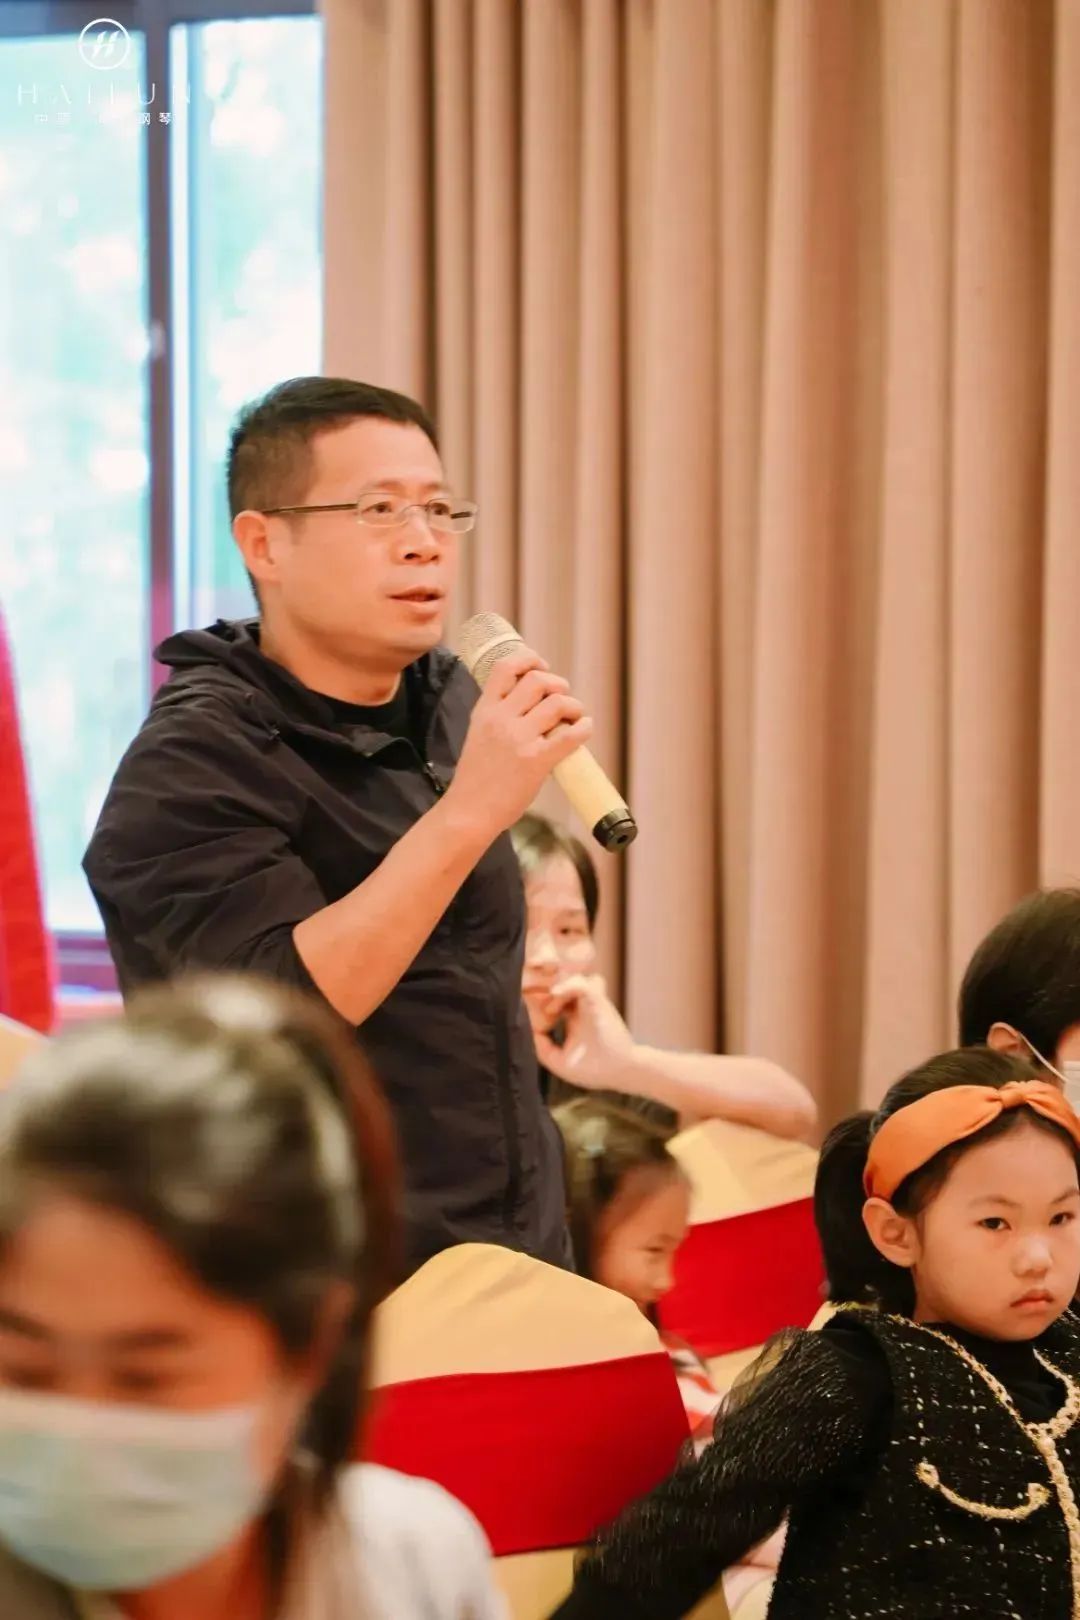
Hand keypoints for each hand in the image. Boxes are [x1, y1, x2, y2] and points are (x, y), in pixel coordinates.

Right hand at [447, 650, 592, 836]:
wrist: (468, 811)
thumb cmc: (474, 778)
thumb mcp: (477, 735)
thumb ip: (498, 717)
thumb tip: (531, 706)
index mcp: (485, 710)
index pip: (506, 667)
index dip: (530, 659)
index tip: (542, 667)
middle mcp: (501, 719)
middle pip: (538, 680)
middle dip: (558, 684)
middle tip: (562, 697)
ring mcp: (519, 739)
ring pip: (557, 703)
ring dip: (573, 706)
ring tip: (575, 716)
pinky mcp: (536, 761)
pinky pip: (570, 735)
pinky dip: (583, 728)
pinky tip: (584, 729)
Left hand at [533, 973, 636, 1090]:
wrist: (624, 1071)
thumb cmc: (594, 1069)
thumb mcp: (559, 1062)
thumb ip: (541, 1047)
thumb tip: (526, 1030)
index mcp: (572, 1018)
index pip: (552, 997)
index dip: (537, 998)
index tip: (524, 1005)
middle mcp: (581, 1006)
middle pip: (560, 981)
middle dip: (543, 988)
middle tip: (532, 1001)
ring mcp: (590, 1003)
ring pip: (571, 977)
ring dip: (557, 988)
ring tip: (551, 1010)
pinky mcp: (598, 1002)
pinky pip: (582, 983)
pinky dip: (569, 985)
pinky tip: (556, 995)